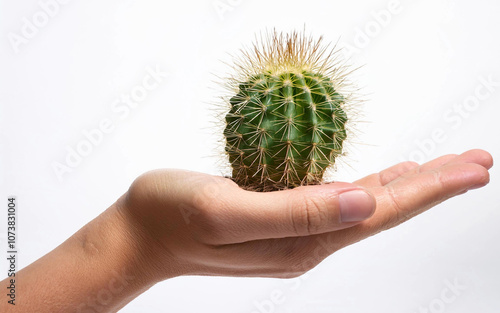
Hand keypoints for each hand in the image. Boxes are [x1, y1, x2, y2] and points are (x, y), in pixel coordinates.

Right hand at [121, 149, 492, 279]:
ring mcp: (296, 231)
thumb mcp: (226, 211)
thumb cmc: (172, 216)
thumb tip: (362, 201)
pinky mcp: (281, 216)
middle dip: (433, 185)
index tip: (473, 168)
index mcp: (303, 240)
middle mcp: (308, 240)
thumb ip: (295, 212)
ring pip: (366, 204)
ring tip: (443, 168)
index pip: (381, 212)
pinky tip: (383, 177)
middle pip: (384, 209)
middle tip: (477, 163)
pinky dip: (369, 185)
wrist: (140, 235)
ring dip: (407, 185)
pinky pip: (338, 199)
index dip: (430, 188)